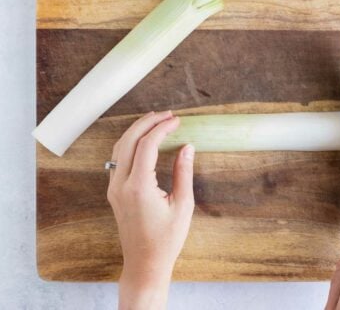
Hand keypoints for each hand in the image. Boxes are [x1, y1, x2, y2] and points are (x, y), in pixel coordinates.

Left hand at [107, 111, 194, 309]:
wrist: (145, 262)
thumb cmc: (166, 239)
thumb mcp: (183, 205)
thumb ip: (183, 172)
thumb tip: (187, 147)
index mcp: (139, 187)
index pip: (147, 145)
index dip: (163, 128)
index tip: (177, 121)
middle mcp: (121, 184)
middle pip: (129, 140)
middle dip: (147, 122)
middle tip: (167, 115)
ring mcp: (114, 188)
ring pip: (119, 148)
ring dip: (136, 131)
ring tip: (155, 121)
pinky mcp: (114, 192)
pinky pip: (118, 159)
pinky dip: (130, 144)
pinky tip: (143, 140)